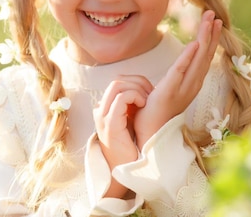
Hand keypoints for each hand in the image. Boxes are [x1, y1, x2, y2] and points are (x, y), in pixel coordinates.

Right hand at [93, 75, 153, 196]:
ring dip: (137, 89)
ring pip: (118, 85)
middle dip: (137, 83)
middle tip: (150, 95)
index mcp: (103, 108)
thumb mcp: (128, 121)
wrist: (123, 169)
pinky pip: (121, 98)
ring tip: (146, 101)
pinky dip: (135, 96)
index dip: (135, 83)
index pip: (117, 83)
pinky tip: (143, 105)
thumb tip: (141, 90)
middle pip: (117, 81)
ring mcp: (102, 115)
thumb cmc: (129, 146)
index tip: (148, 93)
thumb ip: (129, 106)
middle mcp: (100, 109)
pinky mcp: (110, 123)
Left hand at [133, 10, 222, 147]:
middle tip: (213, 14)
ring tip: (209, 21)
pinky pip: (180, 72)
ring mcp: (183, 90)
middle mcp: (192, 86)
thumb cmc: (157, 110)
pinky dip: (188, 57)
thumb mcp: (171, 88)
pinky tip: (194, 43)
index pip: (204, 57)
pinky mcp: (169, 92)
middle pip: (205, 55)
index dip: (210, 39)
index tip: (214, 21)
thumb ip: (178, 76)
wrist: (149, 133)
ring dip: (204, 38)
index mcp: (193, 83)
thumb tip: (182, 63)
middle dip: (210, 33)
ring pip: (197, 60)